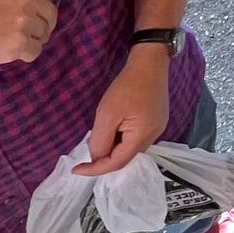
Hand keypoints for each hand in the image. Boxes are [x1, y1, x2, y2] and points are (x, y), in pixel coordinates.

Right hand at [0, 0, 56, 68]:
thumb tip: (41, 4)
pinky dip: (24, 55)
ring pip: (43, 35)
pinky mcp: (19, 43)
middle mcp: (26, 0)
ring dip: (31, 41)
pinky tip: (10, 52)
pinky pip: (35, 51)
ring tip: (11, 42)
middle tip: (27, 34)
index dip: (41, 7)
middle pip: (51, 15)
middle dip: (42, 26)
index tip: (35, 15)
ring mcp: (24, 21)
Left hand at [75, 47, 169, 176]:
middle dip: (105, 156)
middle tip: (89, 142)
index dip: (95, 170)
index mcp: (142, 136)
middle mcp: (154, 136)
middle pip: (125, 157)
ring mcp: (158, 128)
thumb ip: (100, 140)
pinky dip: (122, 137)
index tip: (76, 169)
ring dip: (114, 146)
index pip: (117, 163)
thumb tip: (97, 157)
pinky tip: (116, 124)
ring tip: (102, 130)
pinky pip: (136, 137)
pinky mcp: (157, 120)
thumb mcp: (107, 113)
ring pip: (130, 147)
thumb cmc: (127, 86)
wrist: (150, 62)